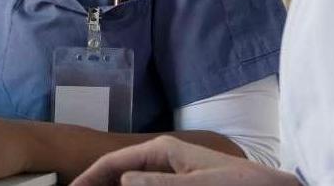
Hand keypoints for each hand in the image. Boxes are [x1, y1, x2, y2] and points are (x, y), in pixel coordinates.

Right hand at [72, 136, 298, 185]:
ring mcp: (172, 172)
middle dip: (101, 185)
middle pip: (119, 175)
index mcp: (163, 151)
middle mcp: (164, 158)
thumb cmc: (242, 185)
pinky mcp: (181, 183)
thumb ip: (161, 184)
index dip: (90, 179)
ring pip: (132, 183)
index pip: (114, 164)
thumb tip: (122, 182)